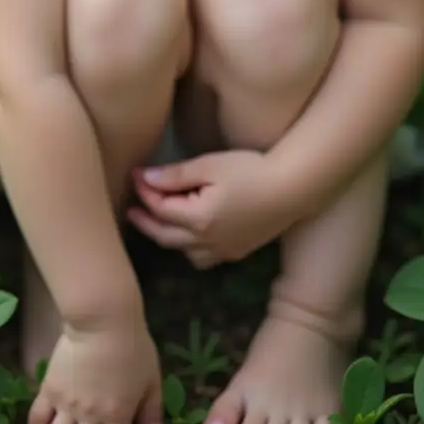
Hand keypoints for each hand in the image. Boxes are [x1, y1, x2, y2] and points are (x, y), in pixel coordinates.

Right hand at [29, 318, 162, 423]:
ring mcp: (67, 406)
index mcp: (116, 417)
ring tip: (72, 423)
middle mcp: (89, 418)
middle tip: (92, 420)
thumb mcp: (151, 380)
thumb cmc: (132, 346)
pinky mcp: (50, 390)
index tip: (116, 423)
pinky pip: (37, 417)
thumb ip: (152, 412)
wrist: (102, 319)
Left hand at [127, 149, 292, 268]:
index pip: (160, 208)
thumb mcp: (210, 165)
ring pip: (184, 253)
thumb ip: (175, 175)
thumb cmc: (250, 170)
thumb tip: (144, 178)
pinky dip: (189, 249)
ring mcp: (224, 251)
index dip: (144, 191)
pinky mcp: (238, 252)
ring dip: (167, 238)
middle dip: (145, 221)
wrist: (293, 188)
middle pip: (165, 236)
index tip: (135, 174)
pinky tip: (191, 235)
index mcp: (197, 219)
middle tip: (130, 209)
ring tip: (158, 221)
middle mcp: (207, 242)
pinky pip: (204, 258)